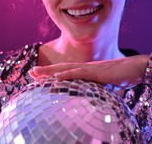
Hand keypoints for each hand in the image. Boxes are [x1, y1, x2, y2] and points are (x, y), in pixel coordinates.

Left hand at [29, 55, 148, 88]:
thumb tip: (89, 96)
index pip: (65, 71)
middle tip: (31, 72)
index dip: (51, 73)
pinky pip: (78, 74)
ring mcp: (89, 69)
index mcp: (84, 70)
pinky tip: (56, 79)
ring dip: (50, 72)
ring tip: (36, 74)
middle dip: (45, 70)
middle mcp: (84, 67)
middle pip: (61, 68)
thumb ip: (93, 87)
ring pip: (66, 69)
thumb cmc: (119, 76)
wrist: (133, 68)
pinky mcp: (95, 72)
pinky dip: (66, 76)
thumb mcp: (103, 84)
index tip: (38, 76)